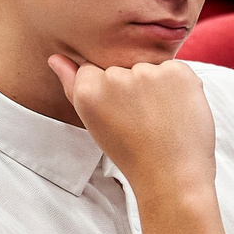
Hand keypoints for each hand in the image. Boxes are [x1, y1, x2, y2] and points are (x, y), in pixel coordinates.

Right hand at [49, 54, 228, 233]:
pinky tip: (176, 111)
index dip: (109, 94)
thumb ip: (72, 85)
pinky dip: (178, 86)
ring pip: (148, 67)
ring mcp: (148, 72)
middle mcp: (115, 77)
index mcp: (88, 90)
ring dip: (156, 85)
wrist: (172, 175)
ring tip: (160, 118)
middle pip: (121, 67)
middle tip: (142, 121)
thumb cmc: (131, 152)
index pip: (92, 69)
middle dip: (132, 86)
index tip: (120, 116)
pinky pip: (175, 69)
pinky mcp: (177, 71)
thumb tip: (55, 58)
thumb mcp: (93, 122)